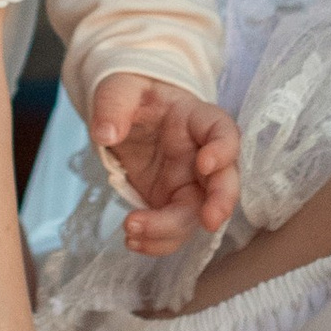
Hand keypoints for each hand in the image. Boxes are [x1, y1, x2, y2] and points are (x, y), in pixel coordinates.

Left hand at [88, 71, 240, 257]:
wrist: (125, 112)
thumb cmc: (132, 94)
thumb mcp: (119, 89)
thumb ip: (113, 106)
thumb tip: (106, 134)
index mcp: (196, 119)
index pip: (224, 132)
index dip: (223, 150)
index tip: (205, 163)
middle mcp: (201, 155)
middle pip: (224, 181)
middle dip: (221, 203)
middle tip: (208, 221)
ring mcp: (188, 182)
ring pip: (196, 214)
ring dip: (171, 230)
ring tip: (132, 230)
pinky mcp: (169, 202)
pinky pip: (172, 229)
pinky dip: (156, 241)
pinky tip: (131, 241)